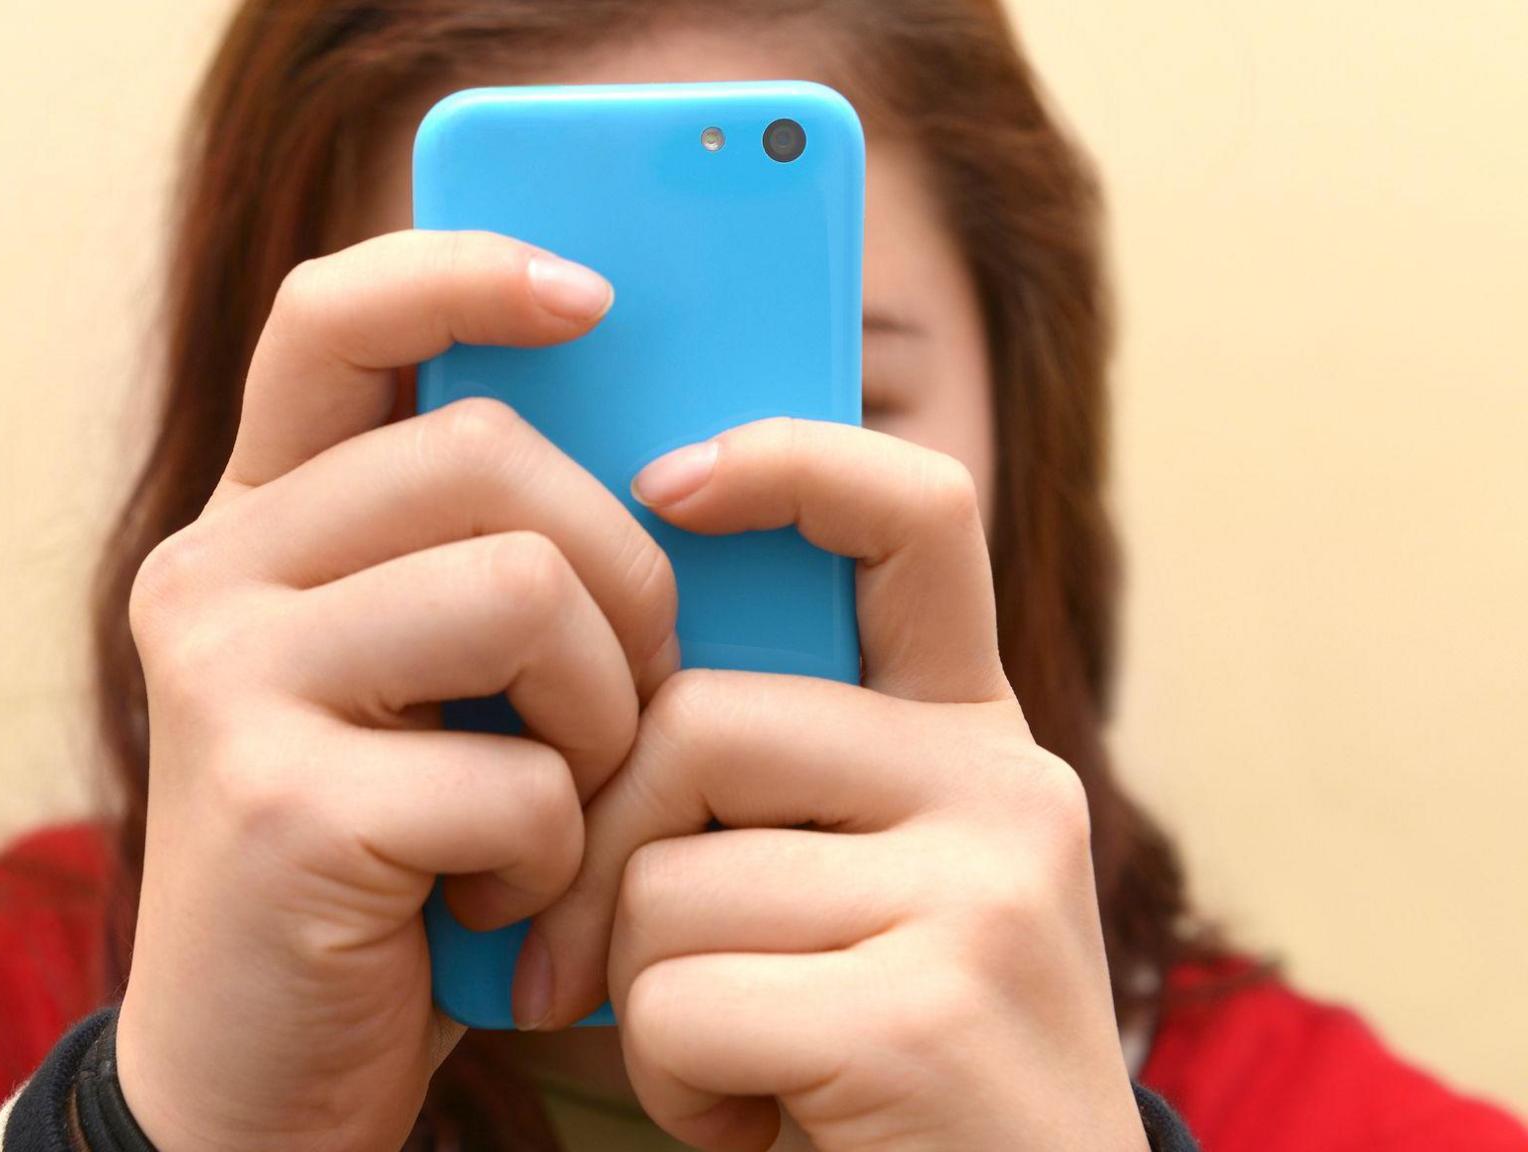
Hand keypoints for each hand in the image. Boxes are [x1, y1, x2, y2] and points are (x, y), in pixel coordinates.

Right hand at [111, 230, 679, 1151]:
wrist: (259, 1079)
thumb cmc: (387, 865)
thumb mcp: (430, 692)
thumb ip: (494, 564)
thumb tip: (676, 458)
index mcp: (258, 525)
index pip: (335, 316)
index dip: (464, 274)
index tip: (593, 296)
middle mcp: (215, 574)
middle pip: (487, 453)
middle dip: (623, 571)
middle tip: (631, 690)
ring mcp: (231, 682)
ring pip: (521, 590)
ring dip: (603, 713)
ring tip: (563, 804)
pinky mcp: (279, 805)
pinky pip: (517, 773)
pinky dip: (556, 852)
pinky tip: (500, 906)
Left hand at [529, 419, 1146, 1151]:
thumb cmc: (877, 1079)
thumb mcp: (844, 899)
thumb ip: (770, 783)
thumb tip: (584, 677)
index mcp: (975, 744)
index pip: (918, 517)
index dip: (791, 460)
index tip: (662, 484)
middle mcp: (1005, 791)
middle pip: (698, 724)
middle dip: (597, 854)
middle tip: (564, 962)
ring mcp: (982, 894)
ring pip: (666, 877)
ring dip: (639, 999)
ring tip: (730, 1066)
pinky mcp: (925, 1012)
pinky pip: (680, 1001)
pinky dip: (672, 1086)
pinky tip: (755, 1124)